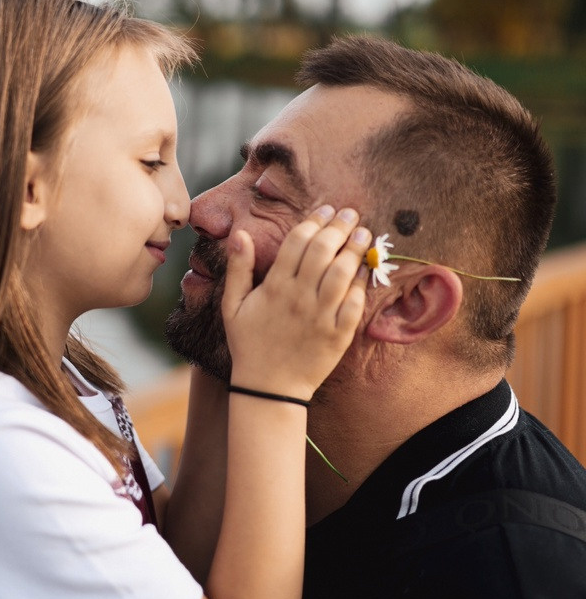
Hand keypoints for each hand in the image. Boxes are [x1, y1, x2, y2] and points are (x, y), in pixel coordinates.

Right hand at [222, 206, 369, 399]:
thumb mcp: (232, 306)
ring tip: (363, 234)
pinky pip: (356, 303)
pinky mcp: (338, 335)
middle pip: (324, 250)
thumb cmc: (249, 344)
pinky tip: (365, 269)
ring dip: (355, 249)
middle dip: (340, 226)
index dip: (315, 220)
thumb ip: (238, 268)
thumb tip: (239, 234)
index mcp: (275, 287)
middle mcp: (300, 298)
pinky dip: (363, 283)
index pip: (299, 241)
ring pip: (343, 273)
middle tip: (350, 214)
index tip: (326, 209)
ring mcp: (321, 316)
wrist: (269, 388)